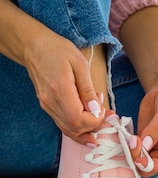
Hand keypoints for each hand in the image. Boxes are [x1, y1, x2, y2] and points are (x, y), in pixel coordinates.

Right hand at [23, 29, 104, 144]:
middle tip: (105, 113)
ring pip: (68, 130)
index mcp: (59, 90)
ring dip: (87, 129)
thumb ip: (88, 89)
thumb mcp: (80, 64)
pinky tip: (88, 119)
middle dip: (94, 126)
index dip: (94, 121)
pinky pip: (63, 124)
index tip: (103, 109)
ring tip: (100, 117)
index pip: (78, 120)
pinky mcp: (47, 106)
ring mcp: (47, 106)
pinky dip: (78, 126)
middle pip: (74, 129)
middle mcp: (50, 102)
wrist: (33, 47)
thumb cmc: (57, 50)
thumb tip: (96, 109)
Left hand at [129, 70, 157, 176]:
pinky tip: (122, 136)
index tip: (139, 160)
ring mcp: (153, 143)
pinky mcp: (143, 136)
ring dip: (131, 153)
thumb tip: (145, 145)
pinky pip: (134, 147)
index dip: (152, 166)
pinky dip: (126, 145)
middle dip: (139, 159)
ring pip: (141, 158)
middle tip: (129, 144)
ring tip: (126, 138)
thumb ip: (156, 128)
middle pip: (151, 164)